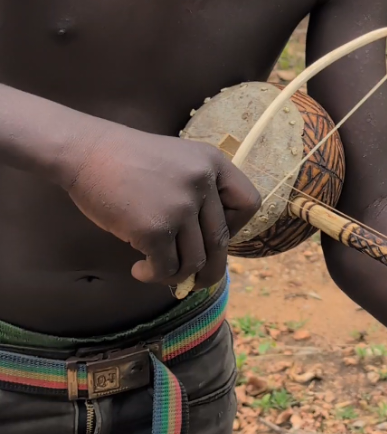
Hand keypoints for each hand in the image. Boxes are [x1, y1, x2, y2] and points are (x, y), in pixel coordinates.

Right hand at [62, 121, 260, 287]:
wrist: (88, 152)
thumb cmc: (130, 161)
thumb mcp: (180, 162)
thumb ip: (199, 194)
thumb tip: (207, 250)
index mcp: (214, 162)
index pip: (249, 203)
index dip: (236, 227)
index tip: (211, 236)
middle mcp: (203, 182)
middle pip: (221, 241)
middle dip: (210, 269)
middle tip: (196, 281)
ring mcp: (180, 206)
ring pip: (195, 260)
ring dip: (178, 275)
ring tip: (157, 271)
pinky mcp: (155, 228)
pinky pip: (167, 268)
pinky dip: (154, 276)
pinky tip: (140, 269)